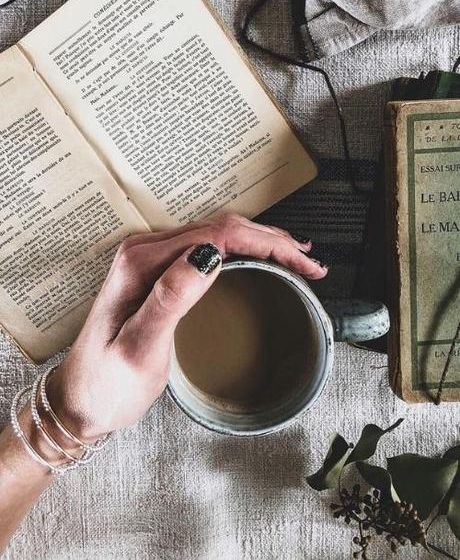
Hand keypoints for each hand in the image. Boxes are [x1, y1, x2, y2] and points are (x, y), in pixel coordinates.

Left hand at [47, 213, 327, 439]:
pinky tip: (260, 258)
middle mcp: (145, 252)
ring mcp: (151, 259)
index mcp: (141, 263)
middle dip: (271, 240)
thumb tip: (207, 256)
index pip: (217, 237)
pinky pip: (207, 249)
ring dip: (260, 242)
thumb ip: (170, 298)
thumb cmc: (106, 383)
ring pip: (217, 235)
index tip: (301, 262)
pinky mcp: (158, 272)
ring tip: (297, 257)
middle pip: (220, 229)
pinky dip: (241, 251)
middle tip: (310, 262)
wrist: (77, 399)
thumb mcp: (138, 348)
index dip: (266, 244)